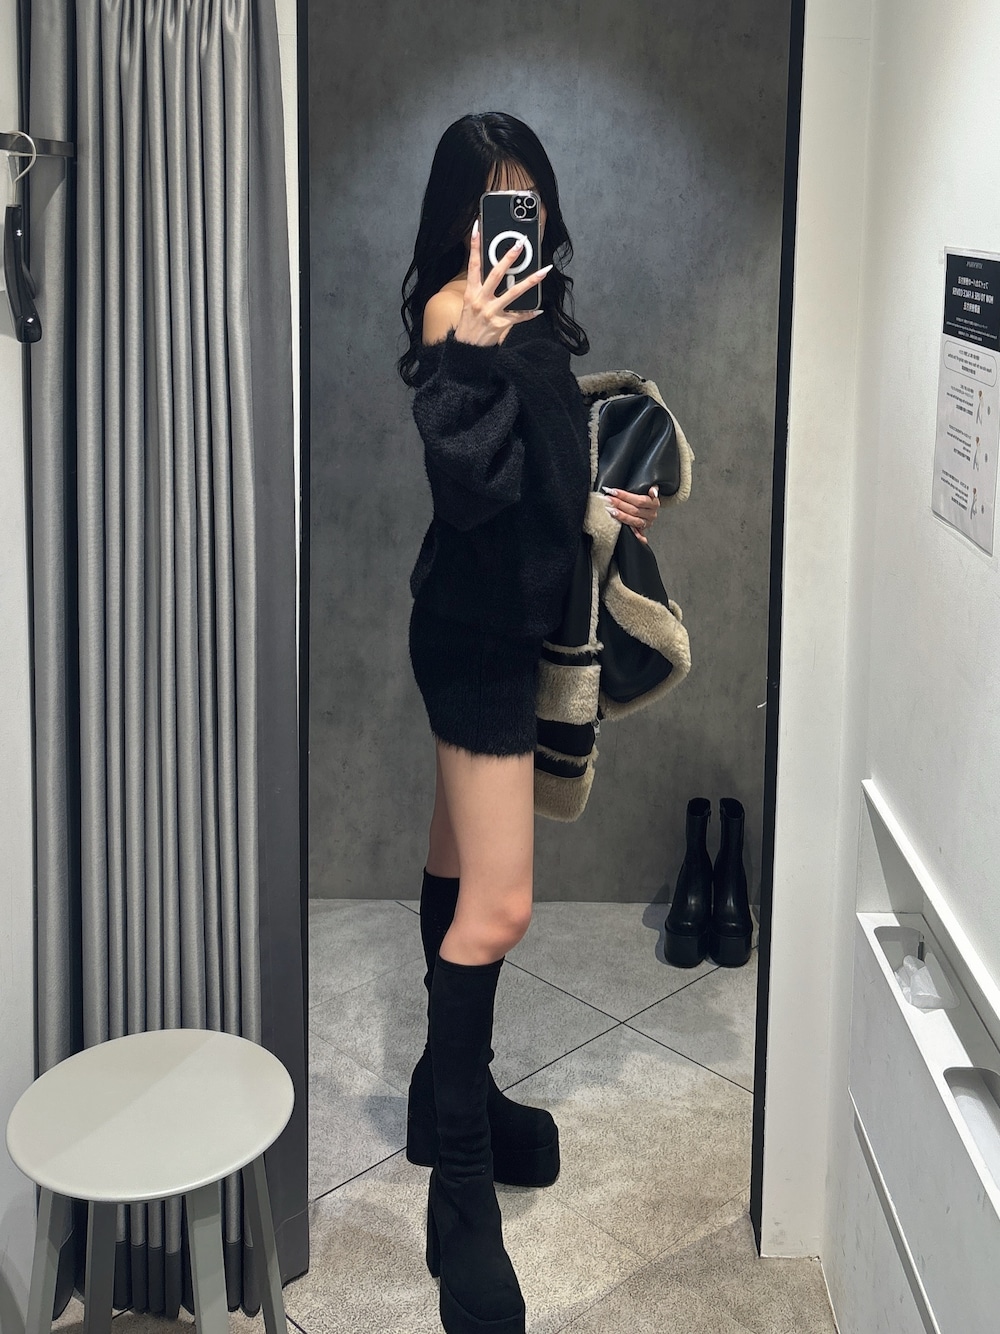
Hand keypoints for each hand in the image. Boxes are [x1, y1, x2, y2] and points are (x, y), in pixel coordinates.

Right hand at [453, 220, 551, 347]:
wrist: (466, 350)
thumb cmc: (469, 324)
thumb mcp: (470, 303)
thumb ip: (483, 289)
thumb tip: (500, 274)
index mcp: (471, 292)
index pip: (473, 264)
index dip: (475, 246)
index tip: (478, 227)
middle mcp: (481, 300)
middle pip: (497, 274)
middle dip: (509, 257)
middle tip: (520, 243)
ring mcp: (491, 312)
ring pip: (514, 293)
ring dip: (531, 281)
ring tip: (544, 271)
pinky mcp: (501, 325)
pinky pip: (519, 317)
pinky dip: (529, 313)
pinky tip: (539, 309)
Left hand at [603, 485, 660, 543]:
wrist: (650, 506)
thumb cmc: (646, 496)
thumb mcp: (649, 489)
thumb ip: (651, 489)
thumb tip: (653, 491)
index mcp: (654, 504)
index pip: (639, 500)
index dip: (625, 496)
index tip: (613, 491)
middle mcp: (651, 514)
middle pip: (634, 510)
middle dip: (619, 504)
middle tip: (608, 499)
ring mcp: (647, 523)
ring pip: (633, 521)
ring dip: (620, 516)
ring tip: (609, 510)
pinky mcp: (642, 529)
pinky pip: (636, 532)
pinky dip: (630, 531)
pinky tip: (622, 528)